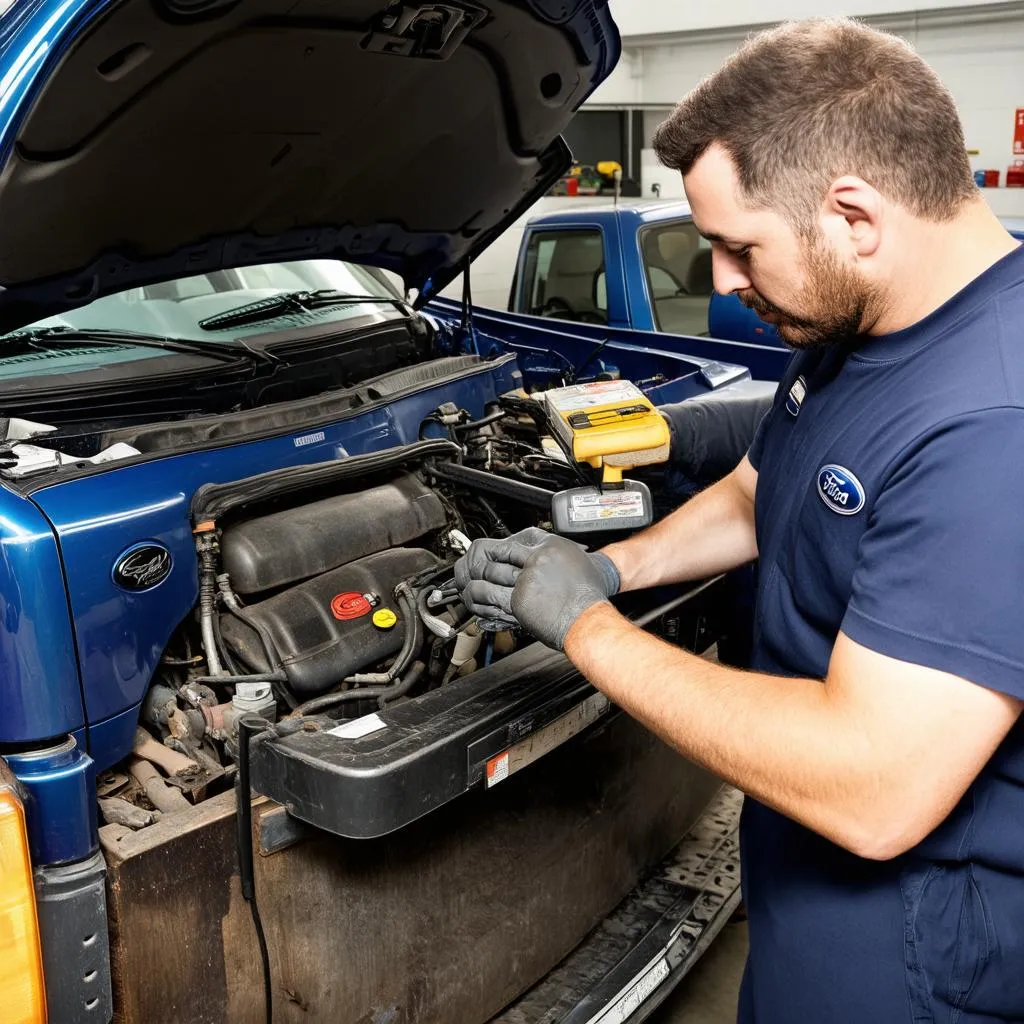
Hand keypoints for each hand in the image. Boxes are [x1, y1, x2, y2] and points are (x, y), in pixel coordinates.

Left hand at [455, 529, 619, 634]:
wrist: (590, 617)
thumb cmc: (586, 590)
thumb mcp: (569, 557)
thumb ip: (544, 550)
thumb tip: (519, 549)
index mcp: (547, 546)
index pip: (510, 541)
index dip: (491, 550)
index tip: (482, 554)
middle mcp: (535, 561)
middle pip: (494, 554)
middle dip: (476, 562)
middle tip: (466, 567)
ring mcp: (527, 582)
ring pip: (487, 575)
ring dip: (473, 581)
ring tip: (467, 586)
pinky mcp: (521, 603)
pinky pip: (490, 599)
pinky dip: (478, 600)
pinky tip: (474, 601)